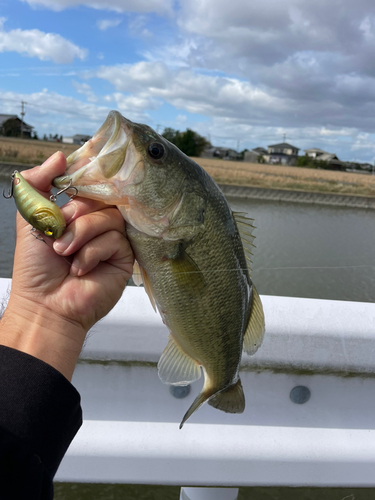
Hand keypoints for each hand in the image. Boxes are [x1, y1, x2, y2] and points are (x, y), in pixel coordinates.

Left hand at [0, 151, 133, 378]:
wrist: (46, 303)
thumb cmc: (36, 265)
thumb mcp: (30, 218)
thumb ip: (37, 184)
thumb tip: (60, 156)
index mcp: (78, 213)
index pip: (89, 187)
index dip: (81, 185)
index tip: (69, 189)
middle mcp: (97, 224)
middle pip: (100, 200)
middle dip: (74, 217)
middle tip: (57, 237)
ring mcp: (113, 240)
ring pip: (109, 218)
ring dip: (81, 235)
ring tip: (65, 255)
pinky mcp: (125, 257)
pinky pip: (115, 239)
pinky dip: (92, 253)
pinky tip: (80, 269)